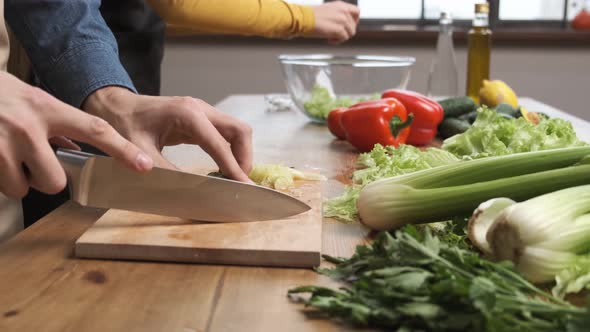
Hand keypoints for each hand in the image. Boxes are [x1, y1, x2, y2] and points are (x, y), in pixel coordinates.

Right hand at [0, 72, 152, 198]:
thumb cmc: (2, 97)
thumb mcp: (35, 102)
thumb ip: (60, 126)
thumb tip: (81, 150)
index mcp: (49, 108)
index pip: (96, 130)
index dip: (123, 150)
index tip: (145, 166)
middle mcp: (27, 126)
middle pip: (55, 181)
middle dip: (47, 180)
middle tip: (35, 164)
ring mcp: (0, 142)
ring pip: (24, 188)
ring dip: (19, 181)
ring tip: (9, 158)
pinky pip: (3, 187)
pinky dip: (1, 180)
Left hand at [82, 87, 252, 182]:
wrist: (116, 106)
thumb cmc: (124, 125)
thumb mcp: (141, 151)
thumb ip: (165, 170)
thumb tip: (189, 192)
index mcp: (187, 114)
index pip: (219, 143)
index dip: (233, 167)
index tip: (244, 187)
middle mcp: (200, 109)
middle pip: (239, 131)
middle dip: (244, 158)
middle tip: (238, 183)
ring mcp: (203, 112)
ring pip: (236, 132)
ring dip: (239, 155)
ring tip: (232, 178)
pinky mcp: (201, 119)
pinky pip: (225, 134)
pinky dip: (229, 151)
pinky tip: (221, 168)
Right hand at [310, 1, 359, 43]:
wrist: (303, 18)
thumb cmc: (310, 16)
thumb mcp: (327, 11)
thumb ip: (337, 15)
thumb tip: (342, 25)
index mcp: (341, 5)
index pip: (356, 12)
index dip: (354, 21)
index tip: (348, 27)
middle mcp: (343, 11)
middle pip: (353, 26)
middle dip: (346, 32)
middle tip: (337, 35)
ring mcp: (342, 20)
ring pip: (350, 33)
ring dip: (341, 37)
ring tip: (331, 37)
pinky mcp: (339, 29)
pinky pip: (344, 38)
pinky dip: (337, 41)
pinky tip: (328, 39)